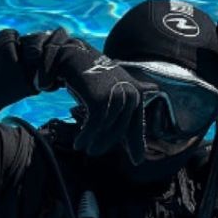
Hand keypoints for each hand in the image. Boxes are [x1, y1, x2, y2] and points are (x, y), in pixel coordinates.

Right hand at [24, 28, 152, 160]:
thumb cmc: (90, 78)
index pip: (136, 125)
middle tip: (94, 153)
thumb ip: (125, 111)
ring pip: (107, 129)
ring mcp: (116, 96)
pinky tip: (78, 143)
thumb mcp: (111, 94)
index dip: (136, 144)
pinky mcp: (100, 99)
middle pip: (120, 129)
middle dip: (107, 144)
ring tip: (85, 148)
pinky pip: (94, 125)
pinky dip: (85, 136)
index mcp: (136, 93)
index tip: (137, 161)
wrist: (71, 56)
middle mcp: (130, 94)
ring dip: (94, 141)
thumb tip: (146, 115)